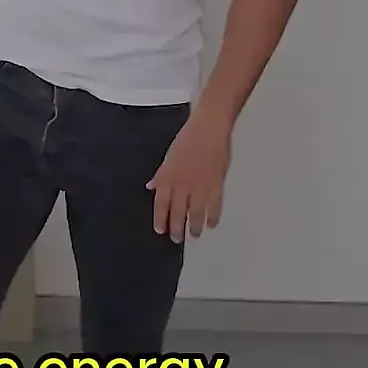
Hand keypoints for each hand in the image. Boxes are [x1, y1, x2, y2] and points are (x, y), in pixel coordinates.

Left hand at [147, 111, 232, 242]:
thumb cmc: (188, 138)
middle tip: (177, 239)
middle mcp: (182, 185)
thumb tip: (151, 187)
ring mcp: (199, 186)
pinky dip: (212, 217)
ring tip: (194, 234)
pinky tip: (211, 224)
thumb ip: (161, 174)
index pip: (161, 204)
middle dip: (177, 228)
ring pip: (196, 214)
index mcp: (168, 177)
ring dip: (195, 227)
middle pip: (178, 213)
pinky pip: (214, 207)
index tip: (161, 230)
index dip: (160, 219)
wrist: (209, 128)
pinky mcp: (216, 185)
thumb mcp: (169, 156)